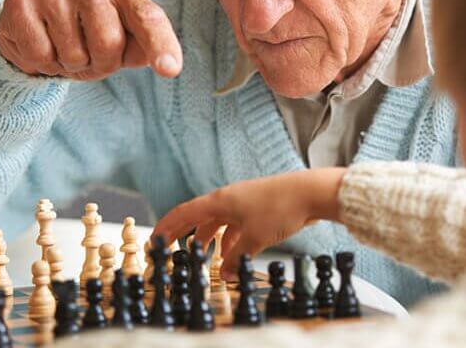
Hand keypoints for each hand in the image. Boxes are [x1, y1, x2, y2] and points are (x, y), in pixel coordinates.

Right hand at [0, 0, 182, 79]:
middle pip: (109, 43)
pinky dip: (41, 63)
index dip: (160, 45)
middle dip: (100, 63)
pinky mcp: (20, 2)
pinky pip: (40, 54)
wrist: (37, 31)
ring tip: (63, 49)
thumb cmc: (90, 38)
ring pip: (73, 53)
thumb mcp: (124, 46)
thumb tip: (167, 64)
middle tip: (88, 55)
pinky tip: (41, 46)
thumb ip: (145, 50)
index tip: (169, 69)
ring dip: (68, 65)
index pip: (147, 17)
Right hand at [152, 167, 345, 278]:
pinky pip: (236, 225)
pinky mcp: (258, 208)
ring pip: (219, 222)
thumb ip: (235, 258)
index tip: (154, 240)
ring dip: (211, 240)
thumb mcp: (254, 239)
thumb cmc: (281, 208)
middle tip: (174, 249)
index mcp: (220, 200)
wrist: (311, 193)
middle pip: (199, 218)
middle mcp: (228, 199)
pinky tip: (234, 254)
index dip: (167, 227)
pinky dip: (231, 240)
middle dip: (186, 235)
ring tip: (207, 258)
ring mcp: (243, 202)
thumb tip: (224, 273)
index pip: (184, 213)